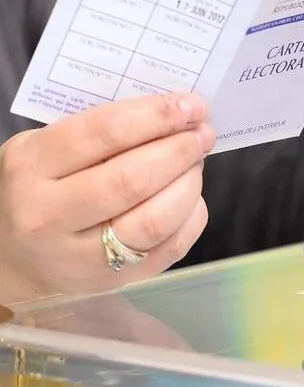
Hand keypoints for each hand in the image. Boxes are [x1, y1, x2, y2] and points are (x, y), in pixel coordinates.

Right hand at [0, 93, 213, 303]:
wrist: (10, 257)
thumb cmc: (38, 189)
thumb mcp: (44, 151)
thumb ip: (97, 132)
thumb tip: (172, 114)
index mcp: (31, 166)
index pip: (105, 132)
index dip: (157, 115)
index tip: (192, 105)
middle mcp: (49, 214)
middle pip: (133, 178)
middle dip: (180, 150)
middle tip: (202, 134)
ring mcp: (80, 255)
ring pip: (155, 219)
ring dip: (189, 184)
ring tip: (196, 164)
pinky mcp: (110, 280)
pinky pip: (169, 249)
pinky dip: (191, 217)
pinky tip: (192, 199)